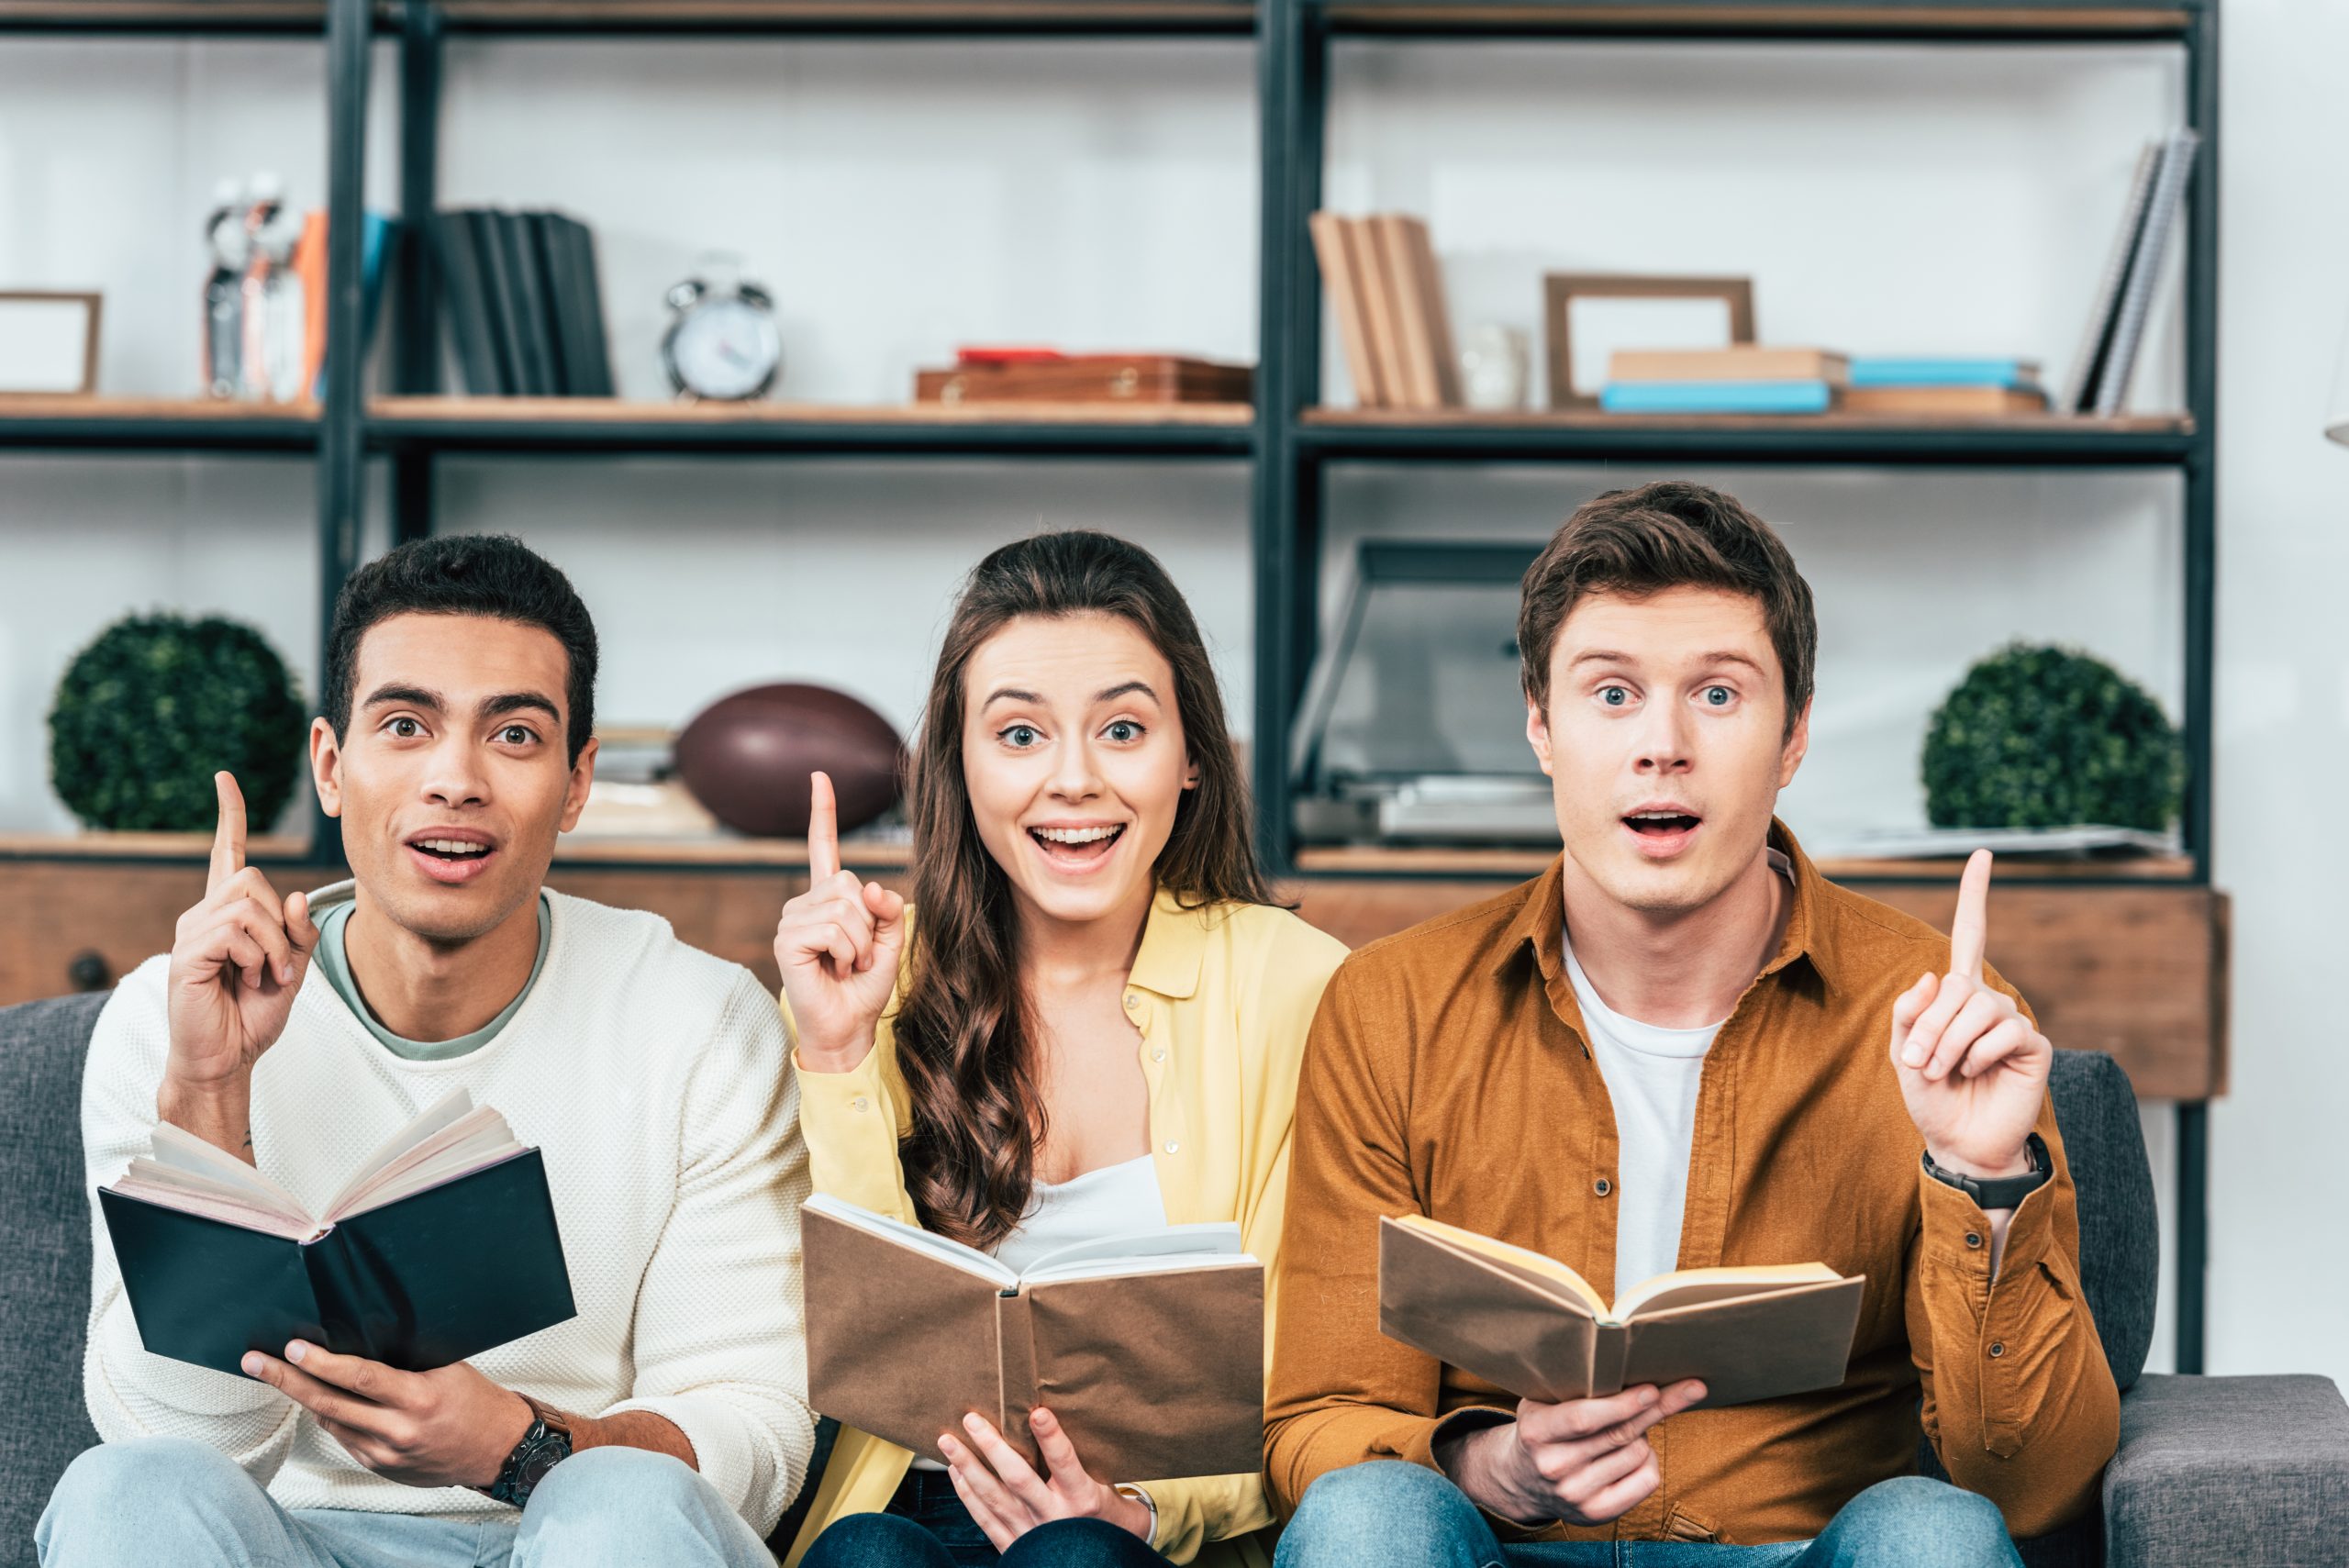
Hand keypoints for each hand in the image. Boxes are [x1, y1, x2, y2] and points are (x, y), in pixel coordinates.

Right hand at [162, 774, 320, 1153]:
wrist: (226, 1058)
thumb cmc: (253, 1014)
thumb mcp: (293, 968)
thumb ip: (298, 932)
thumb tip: (293, 896)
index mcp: (227, 914)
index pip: (226, 854)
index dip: (229, 816)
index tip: (225, 779)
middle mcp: (203, 915)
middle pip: (252, 880)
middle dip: (280, 923)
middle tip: (278, 966)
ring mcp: (191, 933)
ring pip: (247, 905)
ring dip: (273, 945)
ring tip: (265, 976)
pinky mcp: (186, 955)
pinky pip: (234, 932)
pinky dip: (258, 957)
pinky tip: (249, 979)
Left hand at [240, 1340, 533, 1490]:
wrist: (496, 1449)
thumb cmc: (476, 1402)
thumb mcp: (447, 1368)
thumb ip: (404, 1361)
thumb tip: (359, 1342)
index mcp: (418, 1399)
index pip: (359, 1378)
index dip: (322, 1363)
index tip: (294, 1348)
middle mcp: (398, 1431)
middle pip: (329, 1403)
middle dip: (287, 1380)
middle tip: (256, 1363)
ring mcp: (386, 1454)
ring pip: (330, 1422)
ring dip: (304, 1397)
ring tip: (280, 1375)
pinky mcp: (381, 1467)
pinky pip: (345, 1438)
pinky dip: (332, 1417)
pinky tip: (322, 1400)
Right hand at [774, 771, 905, 1071]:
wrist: (849, 1027)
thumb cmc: (866, 986)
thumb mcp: (890, 941)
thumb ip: (888, 908)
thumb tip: (870, 886)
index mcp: (829, 899)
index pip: (823, 847)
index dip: (822, 812)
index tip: (819, 777)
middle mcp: (805, 903)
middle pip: (851, 883)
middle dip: (869, 923)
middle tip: (860, 955)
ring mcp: (792, 919)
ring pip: (846, 907)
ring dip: (861, 943)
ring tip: (848, 964)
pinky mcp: (787, 939)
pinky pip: (834, 928)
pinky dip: (848, 951)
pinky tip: (835, 968)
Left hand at [937, 1409, 1154, 1549]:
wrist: (1102, 1564)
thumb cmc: (1107, 1519)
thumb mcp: (1108, 1489)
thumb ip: (1090, 1462)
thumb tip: (1072, 1420)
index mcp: (1082, 1498)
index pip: (1064, 1462)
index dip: (1051, 1437)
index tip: (1037, 1412)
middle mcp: (1054, 1517)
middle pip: (1018, 1479)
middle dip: (992, 1447)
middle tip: (971, 1419)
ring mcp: (1030, 1533)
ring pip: (993, 1498)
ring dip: (968, 1467)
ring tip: (949, 1442)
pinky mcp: (1015, 1547)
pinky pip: (985, 1520)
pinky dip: (967, 1495)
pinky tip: (956, 1473)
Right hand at [1442, 1380, 1703, 1527]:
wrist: (1522, 1480)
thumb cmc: (1543, 1429)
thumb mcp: (1541, 1402)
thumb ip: (1573, 1389)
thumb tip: (1628, 1368)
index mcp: (1536, 1432)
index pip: (1584, 1418)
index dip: (1621, 1404)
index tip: (1652, 1389)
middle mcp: (1554, 1466)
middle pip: (1619, 1434)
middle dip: (1656, 1408)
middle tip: (1690, 1388)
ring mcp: (1576, 1494)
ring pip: (1637, 1453)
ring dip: (1643, 1434)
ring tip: (1627, 1427)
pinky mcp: (1597, 1513)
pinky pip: (1646, 1481)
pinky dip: (1649, 1460)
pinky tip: (1635, 1452)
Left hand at [1889, 849, 2051, 1180]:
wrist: (1959, 1143)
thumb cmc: (1932, 1098)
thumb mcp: (1903, 1055)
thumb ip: (1908, 1015)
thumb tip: (1931, 977)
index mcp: (1956, 996)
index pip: (1969, 936)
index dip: (1975, 896)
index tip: (1983, 855)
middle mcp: (1988, 1001)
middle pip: (1956, 987)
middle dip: (1929, 1025)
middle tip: (1919, 1063)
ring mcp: (2013, 1021)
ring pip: (1977, 1008)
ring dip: (1949, 1042)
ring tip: (1944, 1071)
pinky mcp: (2033, 1046)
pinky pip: (2003, 1032)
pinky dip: (1978, 1054)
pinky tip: (1977, 1072)